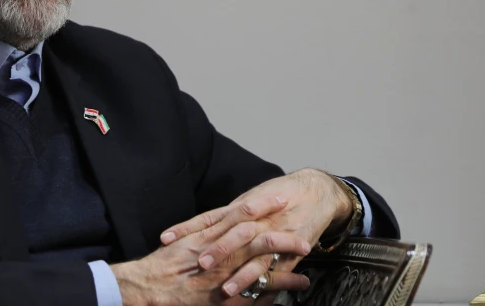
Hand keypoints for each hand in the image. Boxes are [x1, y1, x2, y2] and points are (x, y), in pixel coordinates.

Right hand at [112, 196, 311, 305]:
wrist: (151, 287)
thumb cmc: (165, 264)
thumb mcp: (186, 239)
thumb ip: (206, 230)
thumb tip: (225, 222)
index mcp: (214, 235)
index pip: (245, 214)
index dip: (266, 207)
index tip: (282, 200)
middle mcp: (224, 254)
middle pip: (263, 241)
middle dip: (287, 239)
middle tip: (306, 238)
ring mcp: (228, 277)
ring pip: (266, 271)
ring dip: (288, 273)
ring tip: (304, 278)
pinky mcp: (229, 299)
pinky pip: (258, 297)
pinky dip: (273, 295)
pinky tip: (288, 294)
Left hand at [159, 168, 353, 297]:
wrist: (317, 190)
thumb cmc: (281, 193)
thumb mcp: (251, 197)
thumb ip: (228, 214)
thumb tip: (202, 226)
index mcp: (243, 206)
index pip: (210, 218)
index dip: (188, 228)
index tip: (166, 238)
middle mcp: (257, 219)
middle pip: (234, 233)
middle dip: (218, 250)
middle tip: (199, 264)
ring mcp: (275, 233)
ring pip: (256, 255)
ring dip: (242, 274)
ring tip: (226, 290)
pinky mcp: (292, 248)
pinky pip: (278, 267)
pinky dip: (268, 281)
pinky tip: (258, 294)